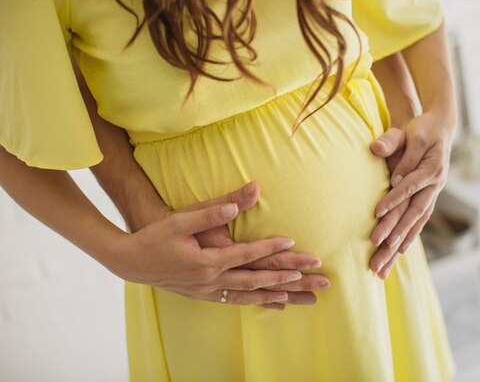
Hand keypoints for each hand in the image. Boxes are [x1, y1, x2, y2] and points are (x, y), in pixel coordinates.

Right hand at [165, 181, 329, 309]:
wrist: (132, 262)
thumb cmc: (157, 237)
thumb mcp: (181, 220)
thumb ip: (210, 212)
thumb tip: (235, 204)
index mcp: (207, 261)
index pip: (247, 254)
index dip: (271, 247)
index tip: (295, 243)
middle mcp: (212, 280)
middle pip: (258, 280)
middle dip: (291, 279)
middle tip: (318, 278)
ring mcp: (210, 291)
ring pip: (252, 295)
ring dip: (282, 296)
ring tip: (307, 299)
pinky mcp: (206, 295)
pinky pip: (239, 301)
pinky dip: (259, 302)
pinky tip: (276, 303)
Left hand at [368, 110, 453, 278]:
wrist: (440, 129)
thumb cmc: (422, 129)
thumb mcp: (409, 131)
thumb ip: (393, 142)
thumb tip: (376, 148)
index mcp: (431, 168)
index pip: (409, 186)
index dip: (394, 199)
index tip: (376, 213)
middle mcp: (435, 185)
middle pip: (414, 213)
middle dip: (396, 233)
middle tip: (377, 249)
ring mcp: (433, 194)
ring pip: (416, 223)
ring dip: (400, 244)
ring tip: (384, 262)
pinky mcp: (428, 199)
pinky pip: (419, 223)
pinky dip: (409, 238)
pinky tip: (398, 254)